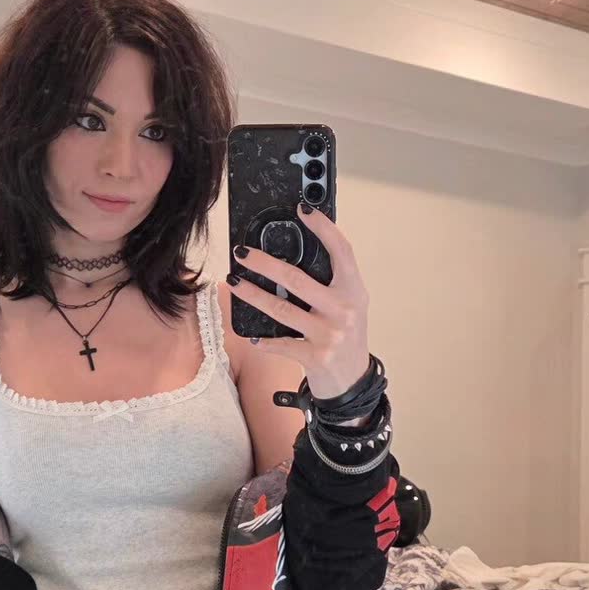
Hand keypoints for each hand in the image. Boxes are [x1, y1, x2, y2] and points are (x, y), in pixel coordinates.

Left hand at [232, 205, 370, 401]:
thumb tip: (296, 249)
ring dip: (252, 294)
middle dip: (264, 263)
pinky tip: (250, 334)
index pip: (341, 251)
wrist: (352, 381)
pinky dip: (262, 339)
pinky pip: (280, 343)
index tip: (303, 208)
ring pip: (281, 309)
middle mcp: (344, 310)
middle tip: (242, 252)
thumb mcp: (349, 305)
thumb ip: (331, 282)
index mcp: (354, 290)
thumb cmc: (345, 336)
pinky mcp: (314, 356)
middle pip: (297, 279)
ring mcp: (329, 334)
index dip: (323, 228)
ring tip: (234, 282)